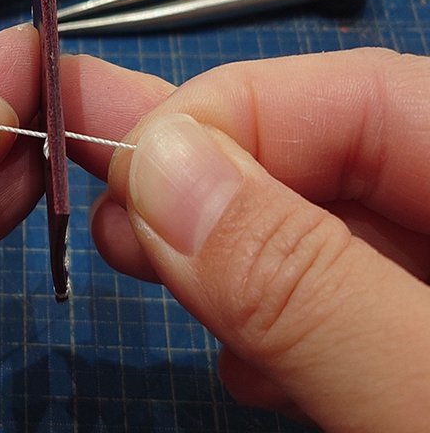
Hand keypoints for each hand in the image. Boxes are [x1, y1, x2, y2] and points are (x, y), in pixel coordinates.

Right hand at [61, 48, 429, 430]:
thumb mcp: (424, 401)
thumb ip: (300, 279)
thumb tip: (157, 167)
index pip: (354, 91)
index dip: (226, 112)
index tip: (123, 172)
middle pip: (325, 156)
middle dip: (200, 177)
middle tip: (96, 193)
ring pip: (318, 231)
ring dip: (217, 250)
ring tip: (136, 258)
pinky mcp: (418, 349)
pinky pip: (336, 302)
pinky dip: (267, 317)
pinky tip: (237, 356)